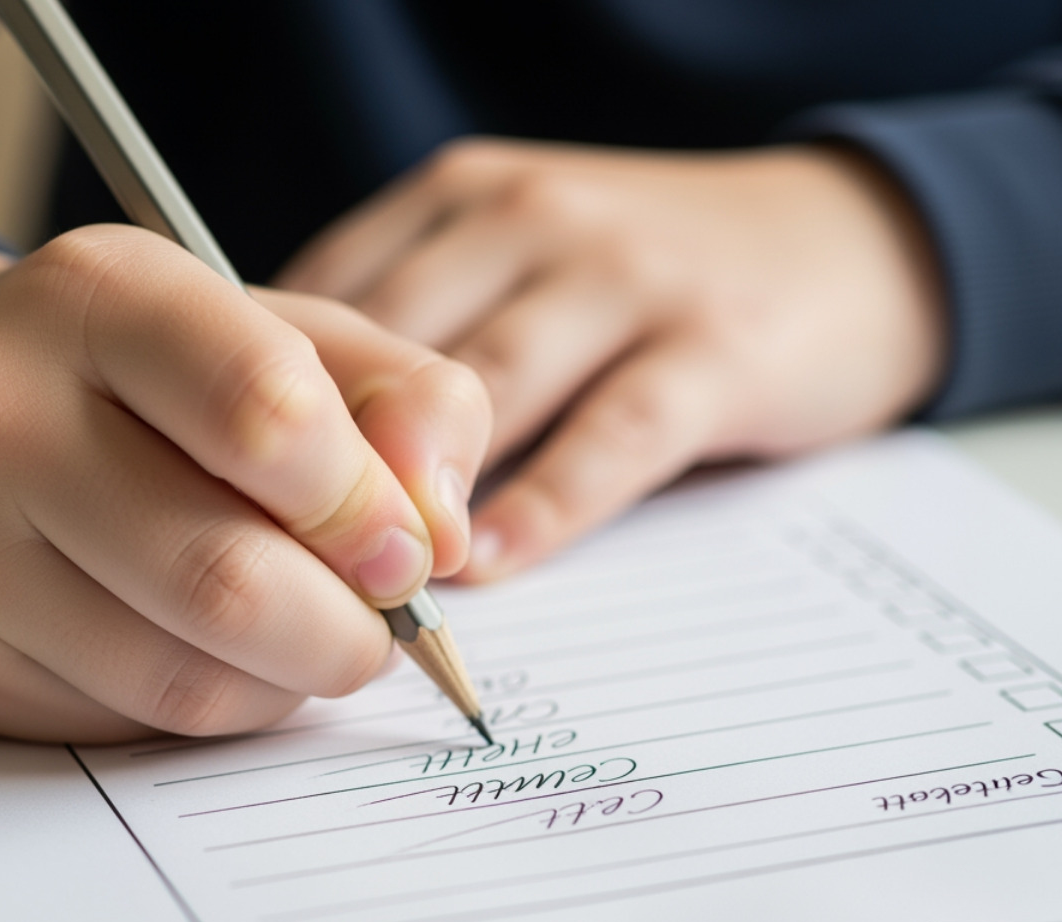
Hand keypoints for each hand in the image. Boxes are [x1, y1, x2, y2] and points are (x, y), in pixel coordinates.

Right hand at [0, 226, 488, 740]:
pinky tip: (221, 652)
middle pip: (227, 578)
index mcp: (101, 294)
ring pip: (186, 676)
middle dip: (348, 628)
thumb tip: (447, 534)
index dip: (367, 505)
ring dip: (290, 679)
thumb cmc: (158, 378)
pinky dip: (220, 706)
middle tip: (381, 622)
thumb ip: (406, 405)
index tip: (410, 549)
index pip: (266, 412)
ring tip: (306, 631)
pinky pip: (135, 721)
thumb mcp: (294, 340)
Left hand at [279, 139, 945, 579]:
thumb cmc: (643, 277)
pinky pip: (612, 435)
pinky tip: (492, 563)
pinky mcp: (716, 347)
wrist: (843, 243)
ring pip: (488, 388)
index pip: (323, 295)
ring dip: (418, 490)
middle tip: (264, 561)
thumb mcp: (515, 261)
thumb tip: (286, 453)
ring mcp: (626, 278)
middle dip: (323, 459)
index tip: (218, 496)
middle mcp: (530, 221)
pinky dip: (544, 506)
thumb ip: (412, 332)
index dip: (263, 403)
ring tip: (367, 581)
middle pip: (388, 346)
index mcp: (460, 199)